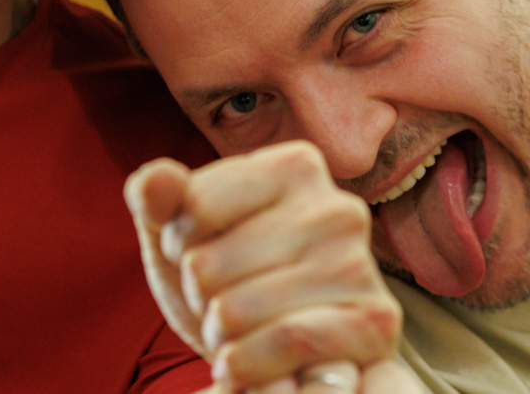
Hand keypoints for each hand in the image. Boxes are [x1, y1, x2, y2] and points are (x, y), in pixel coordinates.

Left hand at [127, 141, 414, 392]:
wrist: (280, 349)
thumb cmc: (228, 276)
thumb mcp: (178, 231)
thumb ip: (154, 196)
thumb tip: (156, 181)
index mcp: (295, 165)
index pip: (194, 205)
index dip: (177, 243)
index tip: (198, 251)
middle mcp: (338, 207)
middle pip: (207, 264)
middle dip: (197, 295)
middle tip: (218, 301)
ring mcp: (360, 265)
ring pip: (237, 310)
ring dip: (217, 334)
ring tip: (232, 330)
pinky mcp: (374, 322)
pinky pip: (285, 343)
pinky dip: (246, 364)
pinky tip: (241, 363)